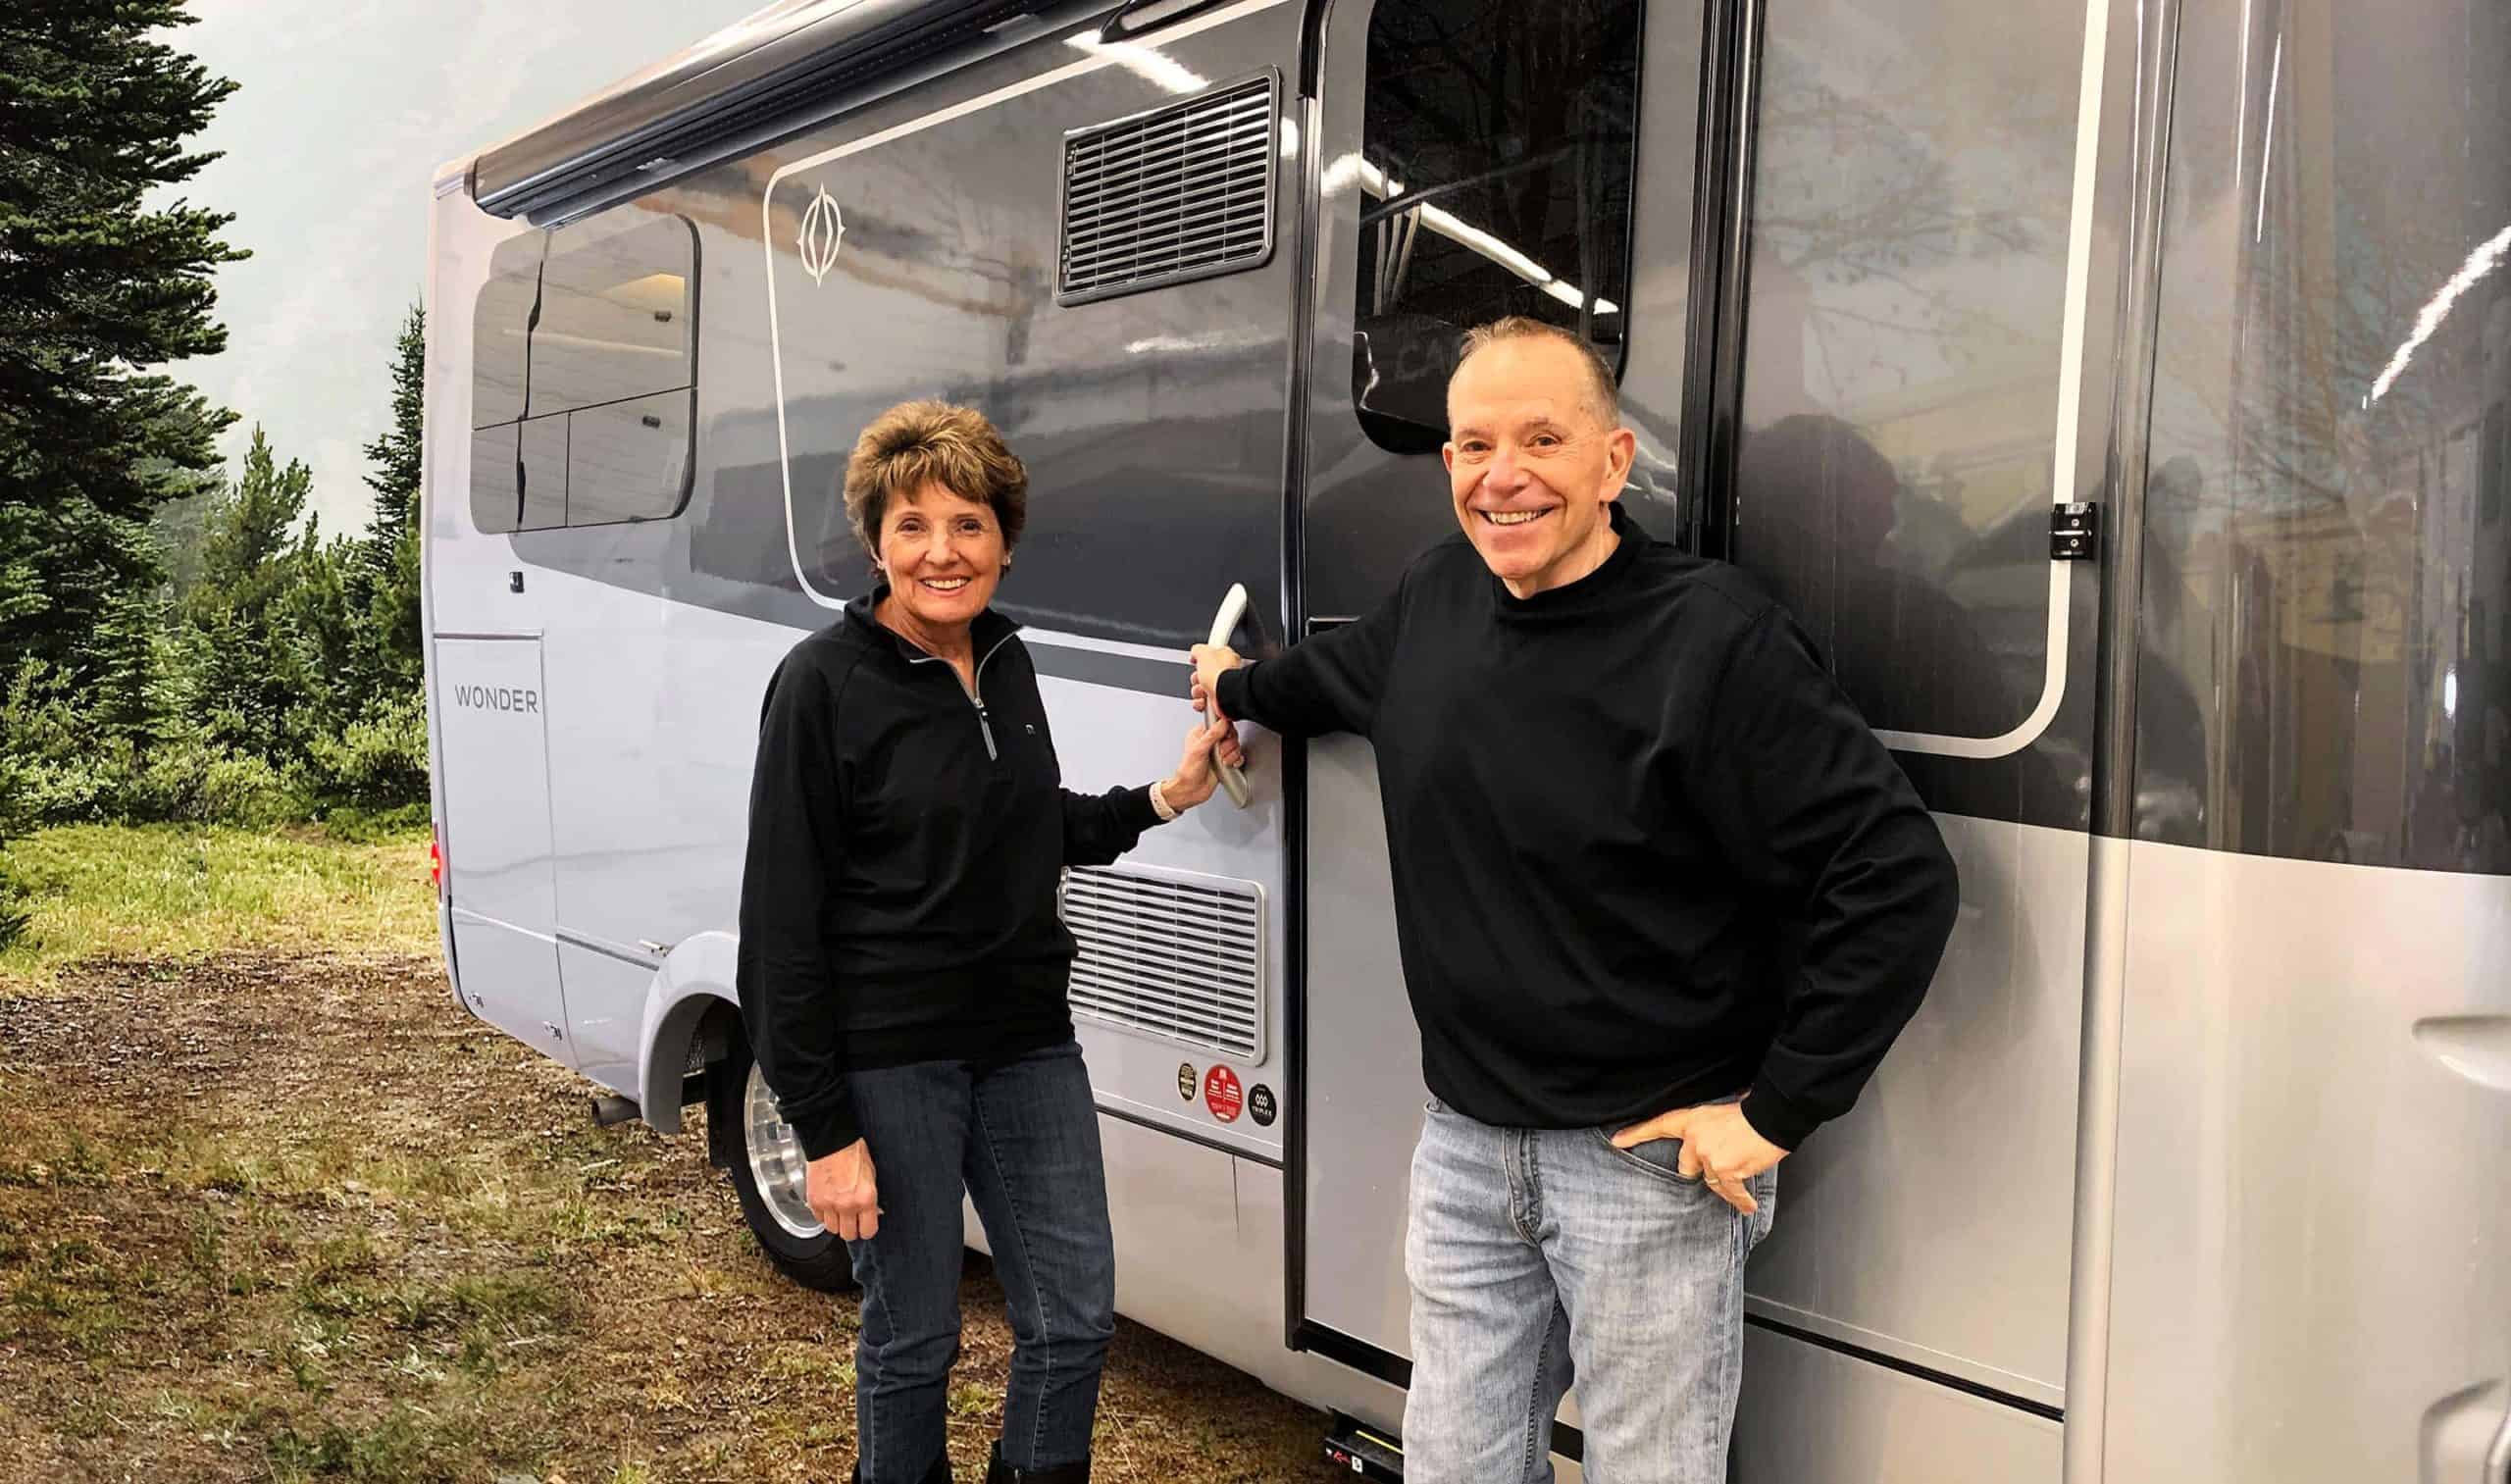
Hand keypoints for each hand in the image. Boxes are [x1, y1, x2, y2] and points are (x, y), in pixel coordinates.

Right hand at [806, 1138, 881, 1240]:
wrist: (832, 1141)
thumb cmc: (853, 1153)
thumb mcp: (872, 1176)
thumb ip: (871, 1198)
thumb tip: (874, 1213)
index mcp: (866, 1198)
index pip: (868, 1231)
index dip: (866, 1229)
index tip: (865, 1226)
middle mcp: (847, 1205)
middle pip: (848, 1235)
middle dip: (851, 1229)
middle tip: (851, 1220)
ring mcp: (829, 1205)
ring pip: (832, 1229)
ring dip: (836, 1223)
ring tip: (838, 1211)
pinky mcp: (814, 1201)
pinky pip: (819, 1219)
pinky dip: (823, 1214)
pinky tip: (828, 1203)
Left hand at [1159, 714, 1243, 809]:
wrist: (1191, 790)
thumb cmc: (1188, 772)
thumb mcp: (1199, 750)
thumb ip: (1212, 735)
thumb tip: (1222, 722)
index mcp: (1201, 734)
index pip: (1219, 723)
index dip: (1225, 729)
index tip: (1223, 738)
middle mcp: (1211, 741)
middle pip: (1230, 734)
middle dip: (1228, 745)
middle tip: (1220, 753)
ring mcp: (1218, 751)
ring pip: (1235, 745)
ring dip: (1231, 754)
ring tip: (1222, 761)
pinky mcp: (1225, 761)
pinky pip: (1238, 756)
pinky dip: (1236, 760)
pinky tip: (1228, 765)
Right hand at [1188, 643, 1242, 720]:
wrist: (1225, 694)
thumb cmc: (1219, 674)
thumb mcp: (1204, 652)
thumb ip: (1198, 649)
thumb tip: (1195, 652)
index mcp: (1226, 659)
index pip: (1211, 657)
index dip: (1202, 659)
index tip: (1198, 660)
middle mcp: (1225, 675)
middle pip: (1202, 675)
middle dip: (1196, 678)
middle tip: (1200, 677)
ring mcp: (1221, 689)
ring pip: (1200, 690)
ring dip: (1197, 691)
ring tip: (1203, 690)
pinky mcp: (1218, 702)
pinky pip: (1202, 703)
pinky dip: (1200, 703)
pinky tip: (1204, 701)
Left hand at [1612, 1101, 1786, 1214]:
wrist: (1771, 1116)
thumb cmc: (1751, 1111)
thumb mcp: (1719, 1112)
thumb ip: (1707, 1127)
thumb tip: (1709, 1138)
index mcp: (1692, 1120)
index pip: (1659, 1125)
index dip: (1637, 1134)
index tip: (1617, 1140)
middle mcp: (1696, 1139)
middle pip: (1686, 1166)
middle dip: (1700, 1168)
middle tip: (1717, 1162)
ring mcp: (1710, 1156)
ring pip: (1709, 1180)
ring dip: (1724, 1181)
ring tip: (1738, 1178)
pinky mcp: (1727, 1171)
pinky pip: (1730, 1192)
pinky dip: (1740, 1200)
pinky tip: (1747, 1206)